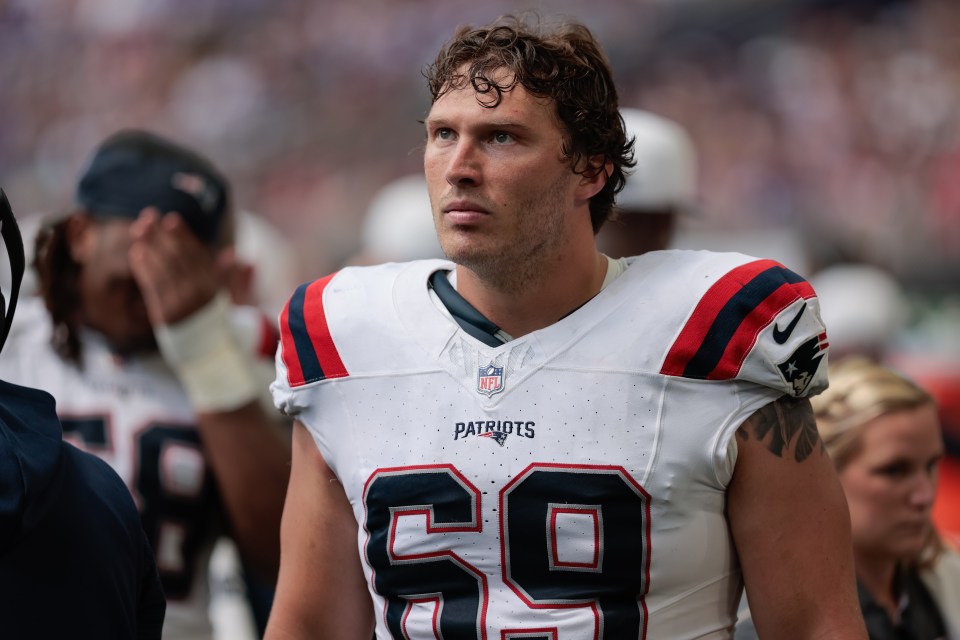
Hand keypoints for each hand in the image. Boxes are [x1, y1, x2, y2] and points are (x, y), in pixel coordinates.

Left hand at [129, 208, 230, 325]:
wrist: (205, 348)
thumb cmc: (211, 315)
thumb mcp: (224, 295)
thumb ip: (225, 274)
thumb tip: (232, 253)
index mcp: (212, 285)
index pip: (195, 254)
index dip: (183, 235)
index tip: (171, 219)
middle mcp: (197, 293)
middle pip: (176, 258)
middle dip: (160, 236)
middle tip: (148, 217)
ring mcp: (180, 304)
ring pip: (162, 270)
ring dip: (149, 247)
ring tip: (138, 230)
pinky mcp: (164, 314)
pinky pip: (151, 287)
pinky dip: (143, 269)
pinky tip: (137, 253)